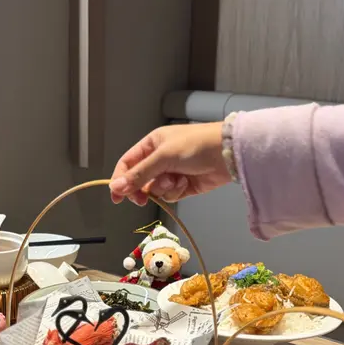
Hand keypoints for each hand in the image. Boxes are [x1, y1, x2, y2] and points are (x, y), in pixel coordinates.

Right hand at [109, 122, 229, 204]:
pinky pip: (170, 195)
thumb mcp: (163, 157)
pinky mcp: (183, 186)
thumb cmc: (196, 146)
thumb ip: (139, 174)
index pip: (127, 164)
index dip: (119, 180)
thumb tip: (116, 187)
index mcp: (151, 145)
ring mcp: (171, 173)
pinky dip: (176, 191)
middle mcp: (158, 158)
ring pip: (154, 190)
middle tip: (143, 199)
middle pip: (138, 181)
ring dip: (163, 188)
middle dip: (141, 190)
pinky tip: (186, 183)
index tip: (116, 197)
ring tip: (176, 180)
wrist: (228, 154)